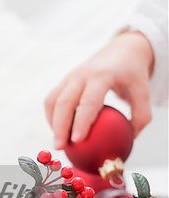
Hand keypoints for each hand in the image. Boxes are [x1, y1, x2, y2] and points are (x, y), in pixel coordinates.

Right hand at [45, 31, 153, 148]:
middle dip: (59, 126)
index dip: (80, 122)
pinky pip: (52, 100)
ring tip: (59, 143)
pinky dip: (53, 117)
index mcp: (102, 75)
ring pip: (52, 101)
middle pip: (63, 102)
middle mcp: (82, 74)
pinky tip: (60, 132)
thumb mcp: (144, 92)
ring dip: (52, 123)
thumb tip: (129, 141)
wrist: (122, 49)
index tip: (77, 141)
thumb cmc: (133, 74)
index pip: (88, 101)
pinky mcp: (64, 81)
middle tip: (60, 148)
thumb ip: (140, 116)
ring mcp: (70, 76)